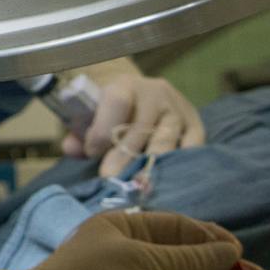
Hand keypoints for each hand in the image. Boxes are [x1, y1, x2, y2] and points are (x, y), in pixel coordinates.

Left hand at [61, 74, 204, 175]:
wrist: (138, 93)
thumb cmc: (107, 110)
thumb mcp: (90, 114)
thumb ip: (78, 132)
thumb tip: (72, 149)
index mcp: (124, 84)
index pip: (117, 102)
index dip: (104, 130)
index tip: (92, 152)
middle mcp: (155, 93)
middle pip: (141, 128)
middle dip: (124, 157)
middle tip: (112, 180)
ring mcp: (179, 109)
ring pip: (166, 141)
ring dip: (150, 166)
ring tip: (137, 185)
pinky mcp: (196, 125)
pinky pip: (192, 149)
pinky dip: (178, 167)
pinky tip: (164, 181)